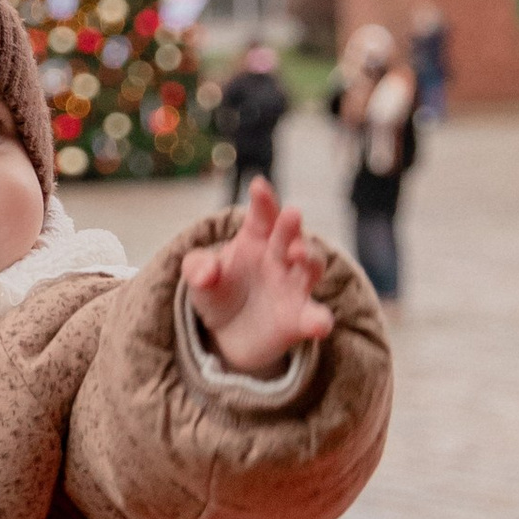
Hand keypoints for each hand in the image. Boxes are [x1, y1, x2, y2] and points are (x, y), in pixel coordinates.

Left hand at [181, 177, 332, 375]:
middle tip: (291, 214)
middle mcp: (280, 257)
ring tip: (300, 253)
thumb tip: (206, 273)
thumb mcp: (199, 277)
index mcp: (256, 238)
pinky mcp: (299, 319)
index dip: (262, 200)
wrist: (226, 333)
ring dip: (310, 258)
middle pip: (290, 236)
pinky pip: (313, 317)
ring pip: (311, 268)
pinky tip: (320, 324)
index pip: (261, 215)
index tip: (258, 185)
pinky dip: (319, 320)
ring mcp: (293, 287)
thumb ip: (197, 268)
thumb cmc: (217, 292)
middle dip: (291, 225)